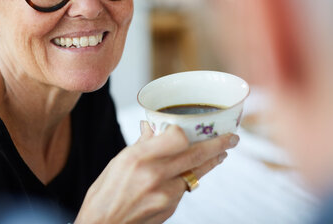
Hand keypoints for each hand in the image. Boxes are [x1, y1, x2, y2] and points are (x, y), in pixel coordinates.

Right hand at [75, 121, 238, 223]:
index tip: (194, 126)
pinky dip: (189, 177)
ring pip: (197, 173)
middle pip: (196, 155)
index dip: (188, 131)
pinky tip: (190, 172)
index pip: (177, 138)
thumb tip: (152, 128)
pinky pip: (185, 188)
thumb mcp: (118, 162)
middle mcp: (155, 176)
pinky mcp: (170, 208)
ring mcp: (165, 195)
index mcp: (138, 158)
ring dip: (211, 161)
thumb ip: (141, 145)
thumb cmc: (104, 193)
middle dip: (218, 144)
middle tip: (231, 137)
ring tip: (221, 153)